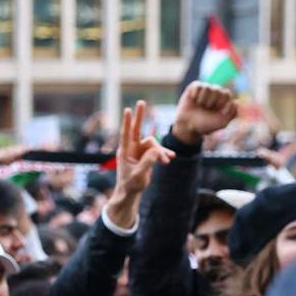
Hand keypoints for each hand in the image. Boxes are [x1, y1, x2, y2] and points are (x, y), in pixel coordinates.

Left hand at [106, 101, 175, 229]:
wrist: (131, 193)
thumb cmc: (131, 185)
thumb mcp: (139, 175)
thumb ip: (148, 162)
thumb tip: (156, 151)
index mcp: (125, 152)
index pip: (125, 134)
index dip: (127, 122)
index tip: (127, 110)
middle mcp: (131, 149)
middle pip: (136, 129)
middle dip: (140, 116)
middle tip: (141, 102)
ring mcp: (139, 151)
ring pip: (153, 145)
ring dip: (161, 152)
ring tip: (169, 160)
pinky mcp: (146, 156)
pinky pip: (156, 152)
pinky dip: (163, 155)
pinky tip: (170, 158)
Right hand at [172, 82, 237, 145]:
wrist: (188, 126)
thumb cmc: (206, 125)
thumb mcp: (223, 122)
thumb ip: (233, 113)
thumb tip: (236, 101)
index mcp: (223, 100)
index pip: (227, 94)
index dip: (223, 104)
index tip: (220, 113)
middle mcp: (215, 93)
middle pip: (218, 91)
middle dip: (213, 102)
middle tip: (207, 110)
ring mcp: (205, 89)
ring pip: (208, 88)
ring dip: (204, 100)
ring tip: (200, 106)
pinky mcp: (195, 87)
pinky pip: (199, 86)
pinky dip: (196, 95)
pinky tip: (194, 100)